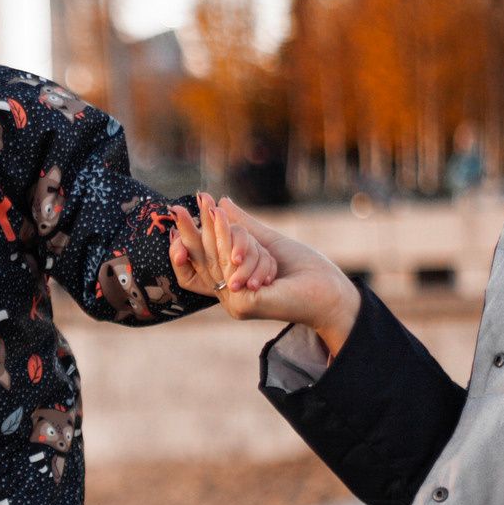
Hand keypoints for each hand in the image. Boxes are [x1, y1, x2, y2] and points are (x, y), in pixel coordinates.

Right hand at [171, 195, 362, 357]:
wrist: (329, 288)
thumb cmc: (304, 269)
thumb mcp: (267, 240)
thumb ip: (243, 226)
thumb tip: (223, 202)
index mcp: (231, 284)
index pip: (197, 267)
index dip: (185, 245)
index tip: (178, 218)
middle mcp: (229, 296)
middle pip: (200, 262)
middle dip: (187, 231)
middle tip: (174, 207)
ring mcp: (234, 302)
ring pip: (216, 258)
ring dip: (220, 230)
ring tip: (212, 207)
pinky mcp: (243, 302)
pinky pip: (230, 263)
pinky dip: (229, 241)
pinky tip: (227, 224)